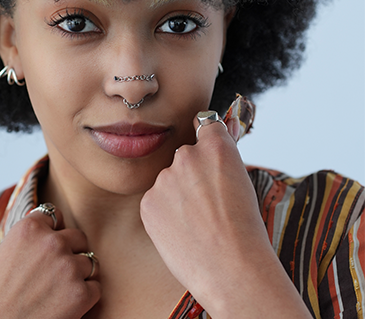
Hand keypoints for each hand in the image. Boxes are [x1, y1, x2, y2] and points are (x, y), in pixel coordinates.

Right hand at [0, 206, 99, 318]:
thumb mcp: (4, 254)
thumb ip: (31, 240)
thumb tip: (57, 232)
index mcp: (29, 228)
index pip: (56, 215)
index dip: (54, 232)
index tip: (46, 249)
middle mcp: (51, 242)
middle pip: (78, 238)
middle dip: (71, 253)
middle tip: (54, 275)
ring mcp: (68, 266)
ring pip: (89, 262)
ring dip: (79, 276)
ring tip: (57, 293)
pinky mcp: (80, 293)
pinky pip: (95, 288)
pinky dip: (85, 299)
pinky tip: (66, 307)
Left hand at [140, 114, 311, 317]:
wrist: (232, 271)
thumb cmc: (245, 230)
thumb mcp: (243, 182)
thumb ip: (225, 154)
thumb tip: (222, 127)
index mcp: (215, 147)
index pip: (205, 124)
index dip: (206, 139)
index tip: (206, 152)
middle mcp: (187, 156)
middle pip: (185, 157)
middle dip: (192, 174)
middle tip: (207, 204)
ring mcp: (164, 179)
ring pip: (169, 180)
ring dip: (177, 194)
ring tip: (196, 223)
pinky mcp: (148, 202)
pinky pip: (156, 200)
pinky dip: (165, 212)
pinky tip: (182, 231)